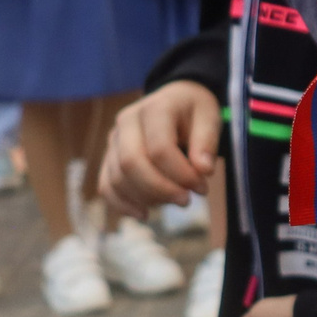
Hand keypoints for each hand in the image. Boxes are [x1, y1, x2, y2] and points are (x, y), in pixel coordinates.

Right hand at [101, 79, 219, 218]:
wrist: (175, 101)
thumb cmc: (193, 111)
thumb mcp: (210, 117)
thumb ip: (207, 142)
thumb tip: (203, 171)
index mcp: (155, 108)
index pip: (160, 148)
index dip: (181, 174)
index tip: (202, 187)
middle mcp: (127, 122)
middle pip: (131, 163)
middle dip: (160, 189)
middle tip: (186, 201)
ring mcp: (114, 140)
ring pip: (118, 178)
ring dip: (146, 198)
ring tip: (174, 201)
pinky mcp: (109, 157)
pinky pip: (106, 186)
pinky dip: (122, 205)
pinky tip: (144, 214)